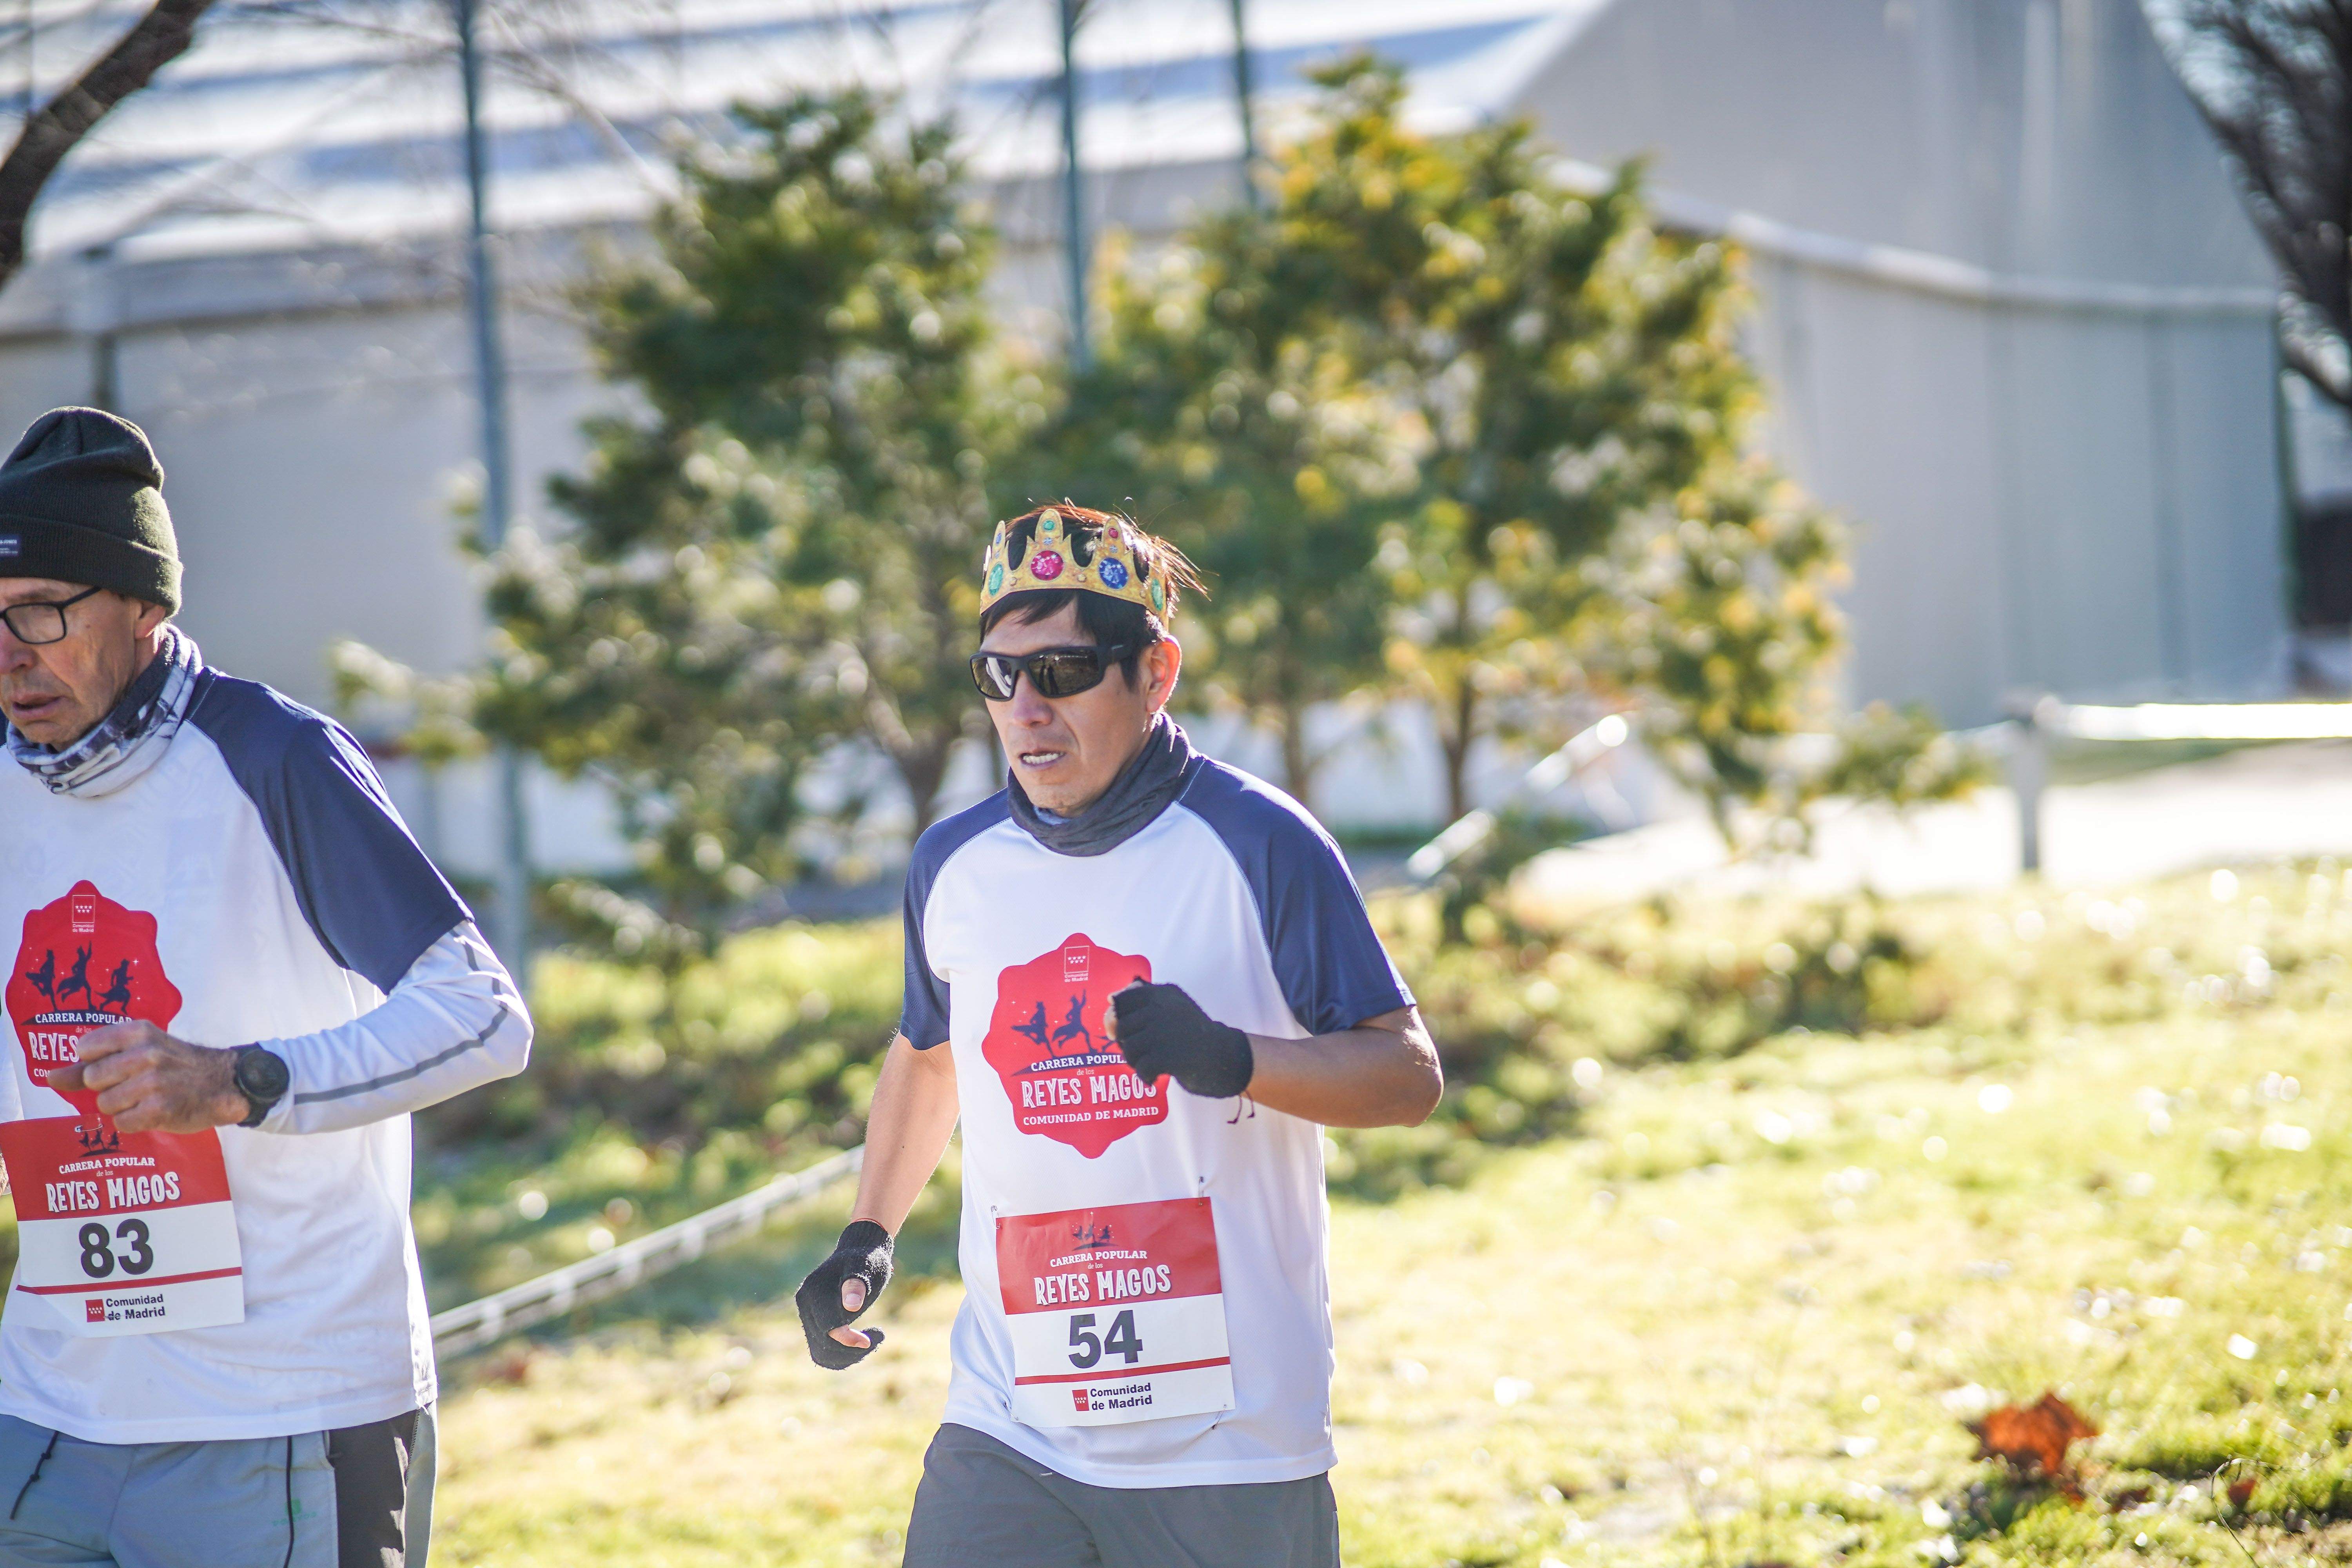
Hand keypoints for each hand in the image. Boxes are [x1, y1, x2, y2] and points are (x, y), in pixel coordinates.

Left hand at [50, 1023, 245, 1133]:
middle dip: (108, 1088)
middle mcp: (146, 1053)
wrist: (224, 1082)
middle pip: (93, 1080)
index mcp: (138, 1032)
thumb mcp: (139, 1052)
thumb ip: (91, 1065)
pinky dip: (134, 1122)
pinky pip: (122, 1123)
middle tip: (135, 1085)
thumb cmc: (176, 1066)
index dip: (96, 1063)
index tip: (117, 1065)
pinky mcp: (161, 1108)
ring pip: (105, 1104)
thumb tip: (50, 1077)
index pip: (86, 1048)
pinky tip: (153, 1112)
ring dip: (122, 1107)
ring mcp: (153, 1082)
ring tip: (146, 1099)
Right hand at [794, 1220, 893, 1369]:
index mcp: (814, 1290)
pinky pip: (821, 1349)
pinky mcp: (812, 1322)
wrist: (858, 1252)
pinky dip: (842, 1354)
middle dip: (853, 1349)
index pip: (828, 1328)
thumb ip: (856, 1285)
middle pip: (823, 1345)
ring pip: (821, 1352)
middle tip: (880, 1336)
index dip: (851, 1338)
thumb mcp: (866, 1267)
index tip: (879, 1334)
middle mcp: (804, 1304)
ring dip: (848, 1355)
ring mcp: (806, 1314)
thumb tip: (851, 1306)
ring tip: (872, 1341)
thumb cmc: (866, 1259)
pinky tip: (861, 1344)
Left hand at [1107, 982, 1253, 1099]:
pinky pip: (1140, 1068)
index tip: (1126, 1029)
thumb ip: (1144, 999)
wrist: (1224, 1055)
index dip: (1118, 1016)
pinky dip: (1145, 1076)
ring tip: (1149, 1064)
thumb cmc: (1192, 1032)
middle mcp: (1161, 1008)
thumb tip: (1110, 1000)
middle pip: (1121, 1027)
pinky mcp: (1168, 1056)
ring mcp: (1164, 1032)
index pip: (1123, 1000)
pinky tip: (1154, 1077)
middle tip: (1142, 1052)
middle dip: (1125, 1043)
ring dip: (1134, 1061)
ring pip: (1128, 1048)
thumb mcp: (1173, 1005)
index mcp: (1162, 994)